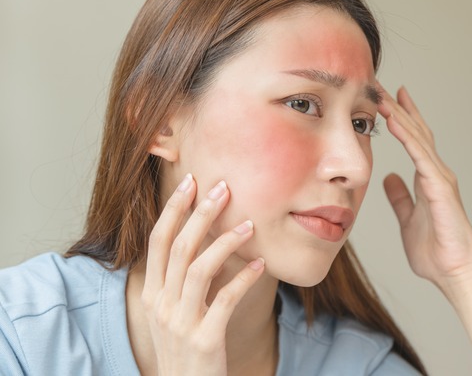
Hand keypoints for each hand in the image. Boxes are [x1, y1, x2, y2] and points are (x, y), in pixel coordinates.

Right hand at [141, 175, 264, 374]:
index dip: (173, 209)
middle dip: (200, 214)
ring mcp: (180, 323)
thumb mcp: (177, 313)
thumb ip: (187, 282)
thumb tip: (213, 246)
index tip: (190, 182)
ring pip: (198, 269)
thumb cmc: (186, 349)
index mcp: (152, 294)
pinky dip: (243, 280)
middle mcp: (160, 305)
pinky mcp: (204, 340)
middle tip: (223, 188)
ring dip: (225, 243)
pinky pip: (225, 301)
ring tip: (250, 225)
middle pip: (178, 247)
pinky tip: (261, 266)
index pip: (157, 241)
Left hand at [378, 85, 471, 290]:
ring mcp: (440, 180)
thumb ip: (400, 198)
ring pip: (418, 139)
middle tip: (379, 86)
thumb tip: (389, 179)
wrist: (455, 272)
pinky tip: (395, 123)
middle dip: (398, 108)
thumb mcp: (408, 219)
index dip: (401, 118)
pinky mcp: (440, 190)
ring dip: (400, 116)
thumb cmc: (437, 251)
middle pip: (416, 132)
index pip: (414, 140)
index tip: (386, 98)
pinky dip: (408, 139)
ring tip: (382, 97)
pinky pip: (421, 158)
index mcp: (429, 180)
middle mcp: (437, 174)